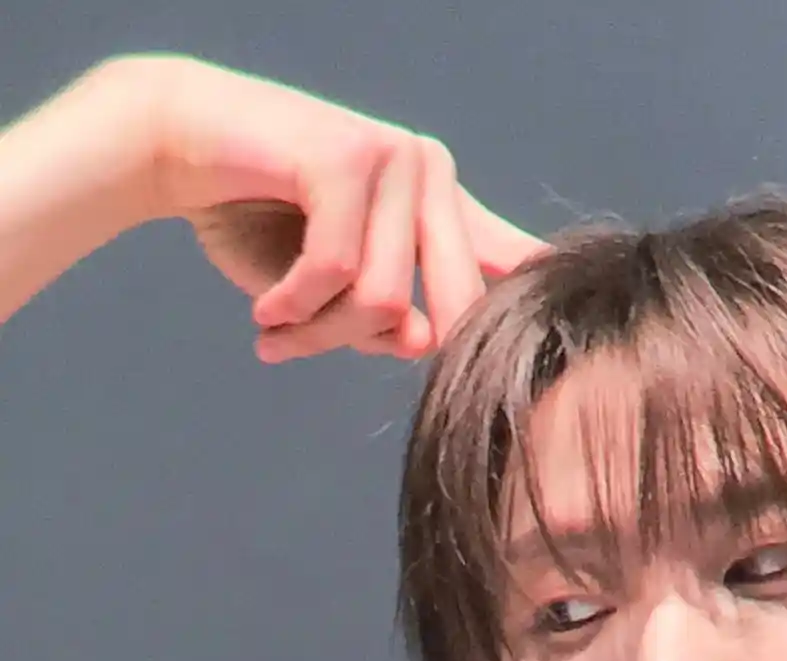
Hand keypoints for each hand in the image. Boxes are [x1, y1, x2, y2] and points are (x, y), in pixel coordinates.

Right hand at [131, 53, 545, 360]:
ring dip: (320, 333)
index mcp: (442, 205)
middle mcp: (431, 173)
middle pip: (450, 310)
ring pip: (385, 302)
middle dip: (375, 346)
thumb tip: (425, 341)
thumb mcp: (334, 292)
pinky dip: (294, 306)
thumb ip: (388, 321)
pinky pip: (337, 272)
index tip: (569, 344)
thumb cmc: (257, 221)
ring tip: (275, 329)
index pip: (509, 267)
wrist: (177, 147)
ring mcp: (394, 159)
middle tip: (300, 347)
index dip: (535, 310)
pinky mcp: (347, 157)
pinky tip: (264, 309)